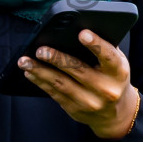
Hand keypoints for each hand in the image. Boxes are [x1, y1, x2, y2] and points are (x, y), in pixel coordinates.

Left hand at [18, 30, 138, 138]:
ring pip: (61, 83)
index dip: (96, 44)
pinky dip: (40, 82)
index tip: (82, 33)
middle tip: (40, 50)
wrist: (115, 113)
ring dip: (40, 71)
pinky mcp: (74, 109)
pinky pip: (54, 93)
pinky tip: (30, 73)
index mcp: (118, 72)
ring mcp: (89, 101)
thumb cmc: (113, 78)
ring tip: (24, 61)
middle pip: (78, 70)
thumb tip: (78, 28)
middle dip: (57, 59)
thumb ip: (103, 48)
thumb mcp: (117, 63)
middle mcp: (106, 89)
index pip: (108, 56)